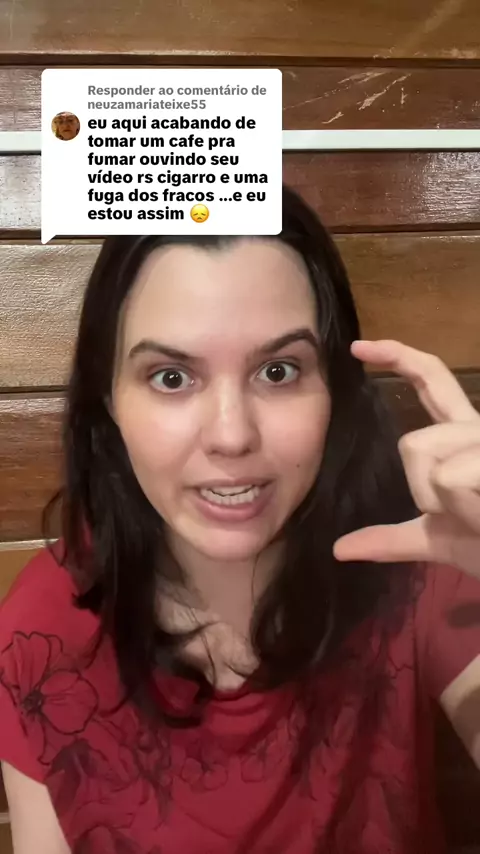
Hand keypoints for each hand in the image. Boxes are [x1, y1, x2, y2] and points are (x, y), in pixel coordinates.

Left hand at [333, 340, 479, 578]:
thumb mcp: (438, 540)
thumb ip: (391, 539)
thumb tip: (340, 549)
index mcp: (465, 437)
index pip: (431, 381)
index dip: (398, 357)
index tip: (358, 347)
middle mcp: (479, 429)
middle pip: (414, 439)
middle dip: (420, 486)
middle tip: (452, 515)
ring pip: (424, 453)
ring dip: (441, 502)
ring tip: (478, 517)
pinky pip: (447, 474)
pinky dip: (458, 505)